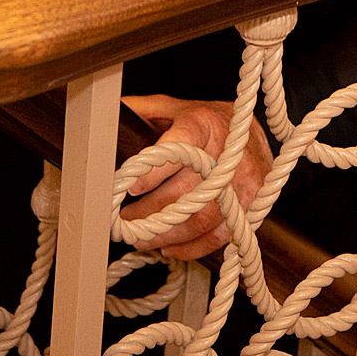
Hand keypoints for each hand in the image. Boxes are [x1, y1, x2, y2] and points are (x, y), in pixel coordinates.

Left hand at [119, 95, 271, 258]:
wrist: (251, 133)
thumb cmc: (208, 122)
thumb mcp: (174, 108)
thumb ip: (142, 112)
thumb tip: (105, 114)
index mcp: (204, 123)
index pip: (180, 147)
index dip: (155, 170)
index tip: (130, 186)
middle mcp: (227, 153)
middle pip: (185, 193)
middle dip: (149, 213)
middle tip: (124, 221)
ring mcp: (242, 182)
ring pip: (201, 220)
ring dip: (165, 235)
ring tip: (141, 237)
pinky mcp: (250, 205)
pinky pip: (219, 236)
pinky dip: (191, 247)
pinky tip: (169, 246)